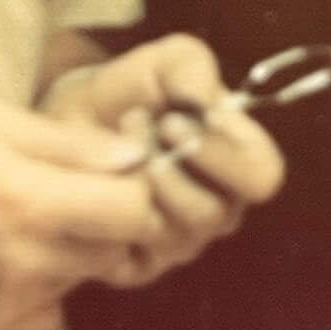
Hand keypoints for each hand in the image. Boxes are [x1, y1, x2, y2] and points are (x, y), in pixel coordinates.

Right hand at [0, 99, 166, 329]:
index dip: (134, 190)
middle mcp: (26, 262)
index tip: (113, 176)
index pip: (134, 211)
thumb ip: (67, 143)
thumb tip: (137, 156)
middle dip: (105, 224)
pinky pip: (43, 313)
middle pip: (115, 250)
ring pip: (78, 281)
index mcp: (29, 200)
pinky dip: (35, 289)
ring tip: (17, 226)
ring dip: (68, 255)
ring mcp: (5, 307)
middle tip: (65, 199)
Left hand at [43, 33, 286, 287]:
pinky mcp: (134, 267)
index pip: (261, 177)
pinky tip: (96, 182)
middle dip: (173, 168)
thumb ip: (192, 68)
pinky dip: (110, 215)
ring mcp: (177, 243)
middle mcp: (217, 209)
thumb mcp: (162, 63)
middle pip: (218, 214)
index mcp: (239, 164)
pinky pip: (131, 257)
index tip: (174, 117)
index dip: (223, 152)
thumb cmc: (130, 92)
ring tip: (112, 144)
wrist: (69, 120)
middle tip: (137, 126)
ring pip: (174, 236)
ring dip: (139, 185)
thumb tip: (206, 103)